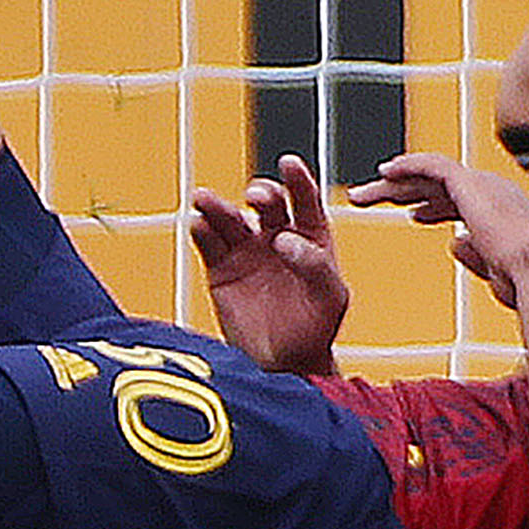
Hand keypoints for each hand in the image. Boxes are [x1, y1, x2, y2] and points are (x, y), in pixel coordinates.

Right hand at [187, 154, 348, 374]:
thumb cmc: (317, 327)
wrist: (286, 366)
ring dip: (218, 206)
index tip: (289, 163)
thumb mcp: (331, 297)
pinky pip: (209, 244)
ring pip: (230, 219)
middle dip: (261, 194)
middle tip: (256, 198)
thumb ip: (314, 265)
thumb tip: (285, 240)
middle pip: (266, 204)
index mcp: (310, 236)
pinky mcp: (221, 270)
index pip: (305, 199)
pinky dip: (202, 231)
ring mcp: (247, 251)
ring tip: (205, 199)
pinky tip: (198, 224)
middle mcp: (276, 236)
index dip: (298, 179)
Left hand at [349, 150, 528, 310]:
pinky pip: (433, 165)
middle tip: (375, 198)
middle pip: (438, 185)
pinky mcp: (469, 181)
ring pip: (429, 174)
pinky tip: (386, 171)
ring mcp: (482, 183)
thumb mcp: (494, 270)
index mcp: (501, 210)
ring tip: (366, 190)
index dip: (433, 205)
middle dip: (404, 191)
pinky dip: (408, 165)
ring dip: (395, 182)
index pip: (461, 200)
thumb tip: (456, 244)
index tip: (412, 213)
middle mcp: (493, 190)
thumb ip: (475, 253)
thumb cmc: (527, 279)